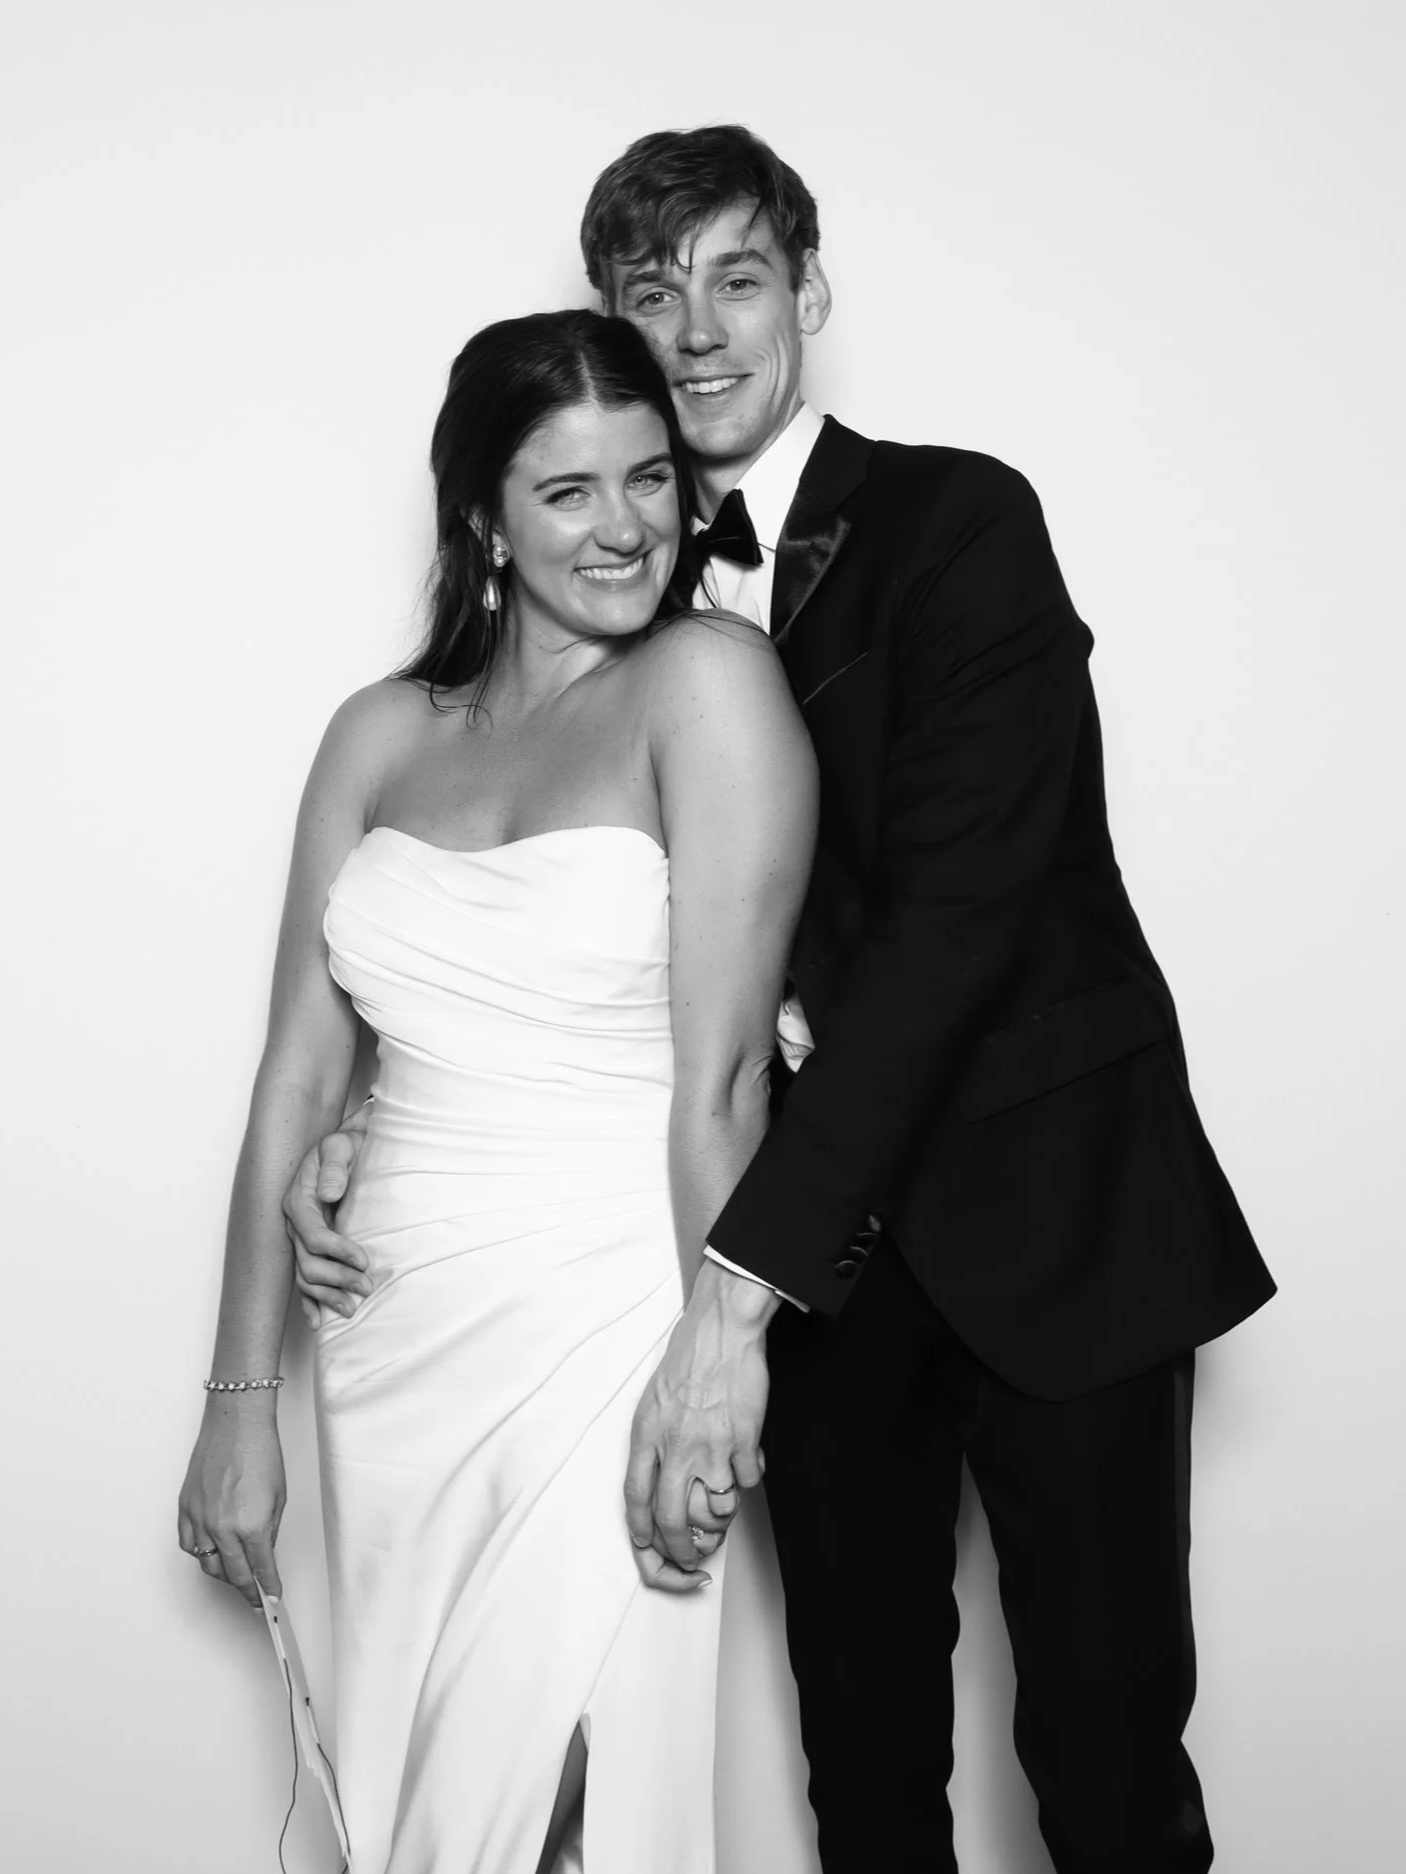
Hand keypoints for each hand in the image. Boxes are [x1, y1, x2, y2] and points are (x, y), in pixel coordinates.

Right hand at [177, 1403, 285, 1608]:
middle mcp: (222, 1528)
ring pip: (208, 1565)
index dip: (269, 1589)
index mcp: (251, 1525)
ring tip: (237, 1577)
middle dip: (248, 1590)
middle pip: (234, 1574)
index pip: (261, 1570)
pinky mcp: (185, 1509)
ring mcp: (200, 1519)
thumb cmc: (260, 1452)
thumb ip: (269, 1532)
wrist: (236, 1424)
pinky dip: (200, 1555)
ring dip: (224, 1575)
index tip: (272, 1599)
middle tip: (256, 1598)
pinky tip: (211, 1554)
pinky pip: (189, 1545)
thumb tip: (264, 1555)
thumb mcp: (278, 1498)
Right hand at [283, 1125, 370, 1326]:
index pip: (313, 1235)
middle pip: (309, 1262)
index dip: (337, 1251)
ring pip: (306, 1277)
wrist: (348, 1145)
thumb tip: (327, 1194)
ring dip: (327, 1296)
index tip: (363, 1260)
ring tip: (352, 1309)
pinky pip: (304, 1280)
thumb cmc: (346, 1145)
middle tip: (367, 1287)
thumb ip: (334, 1166)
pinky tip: (319, 1321)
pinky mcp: (310, 1247)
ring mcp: (301, 1238)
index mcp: (299, 1200)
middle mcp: (295, 1223)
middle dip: (337, 1278)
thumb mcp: (341, 1145)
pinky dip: (310, 1302)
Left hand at [625, 1261, 776, 1591]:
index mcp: (646, 1438)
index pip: (635, 1503)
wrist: (721, 1330)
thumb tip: (665, 1486)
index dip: (644, 1538)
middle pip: (672, 1522)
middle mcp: (675, 1448)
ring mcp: (711, 1447)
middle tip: (694, 1558)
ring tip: (726, 1499)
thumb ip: (655, 1446)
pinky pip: (747, 1482)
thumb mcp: (652, 1403)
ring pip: (717, 1510)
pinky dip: (749, 1478)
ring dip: (723, 1516)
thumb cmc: (688, 1360)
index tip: (652, 1552)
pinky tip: (747, 1460)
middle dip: (682, 1552)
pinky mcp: (743, 1442)